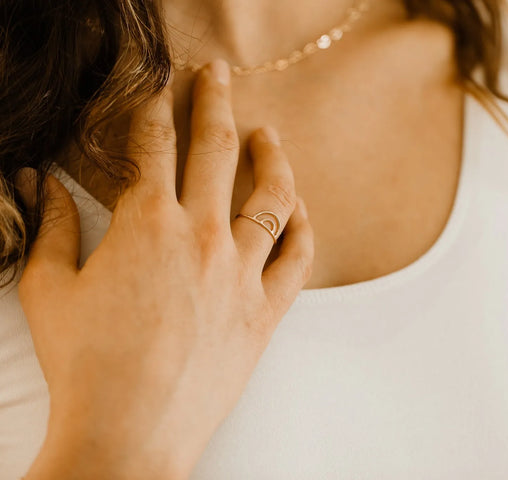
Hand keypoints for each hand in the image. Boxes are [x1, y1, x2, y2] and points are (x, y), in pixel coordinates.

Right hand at [17, 60, 313, 479]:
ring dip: (271, 157)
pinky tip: (298, 207)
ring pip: (270, 197)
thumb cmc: (85, 364)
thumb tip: (38, 183)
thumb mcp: (50, 290)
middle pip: (215, 149)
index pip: (153, 146)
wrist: (130, 434)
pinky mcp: (266, 311)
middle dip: (215, 101)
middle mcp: (201, 236)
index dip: (156, 108)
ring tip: (269, 135)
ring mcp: (240, 273)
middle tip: (218, 74)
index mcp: (145, 224)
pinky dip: (302, 227)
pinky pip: (298, 258)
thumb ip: (50, 228)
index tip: (162, 90)